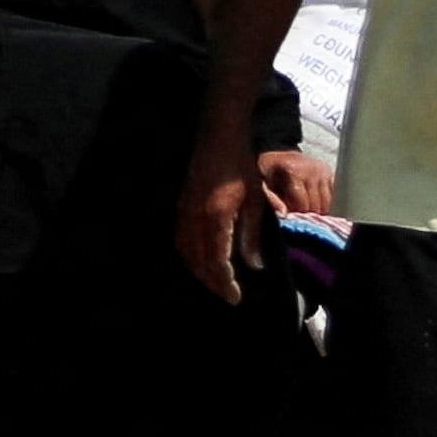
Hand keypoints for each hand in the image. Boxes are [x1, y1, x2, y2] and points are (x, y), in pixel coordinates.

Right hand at [174, 131, 265, 303]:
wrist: (218, 140)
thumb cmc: (240, 169)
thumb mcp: (255, 202)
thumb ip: (252, 235)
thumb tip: (254, 265)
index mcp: (215, 218)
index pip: (216, 261)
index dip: (225, 282)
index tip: (236, 296)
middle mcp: (195, 220)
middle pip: (198, 262)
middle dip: (212, 283)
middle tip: (228, 296)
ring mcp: (184, 214)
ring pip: (186, 254)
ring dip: (199, 272)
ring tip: (215, 283)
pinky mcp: (180, 208)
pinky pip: (181, 241)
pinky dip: (190, 257)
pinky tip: (200, 261)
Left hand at [254, 148, 335, 218]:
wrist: (279, 154)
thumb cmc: (269, 171)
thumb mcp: (263, 183)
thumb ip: (272, 199)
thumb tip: (284, 215)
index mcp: (295, 172)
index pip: (303, 204)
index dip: (297, 214)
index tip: (291, 217)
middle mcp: (312, 170)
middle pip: (317, 205)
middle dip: (308, 215)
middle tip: (299, 216)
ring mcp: (323, 171)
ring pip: (327, 202)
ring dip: (318, 210)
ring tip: (307, 212)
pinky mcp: (329, 173)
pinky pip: (333, 195)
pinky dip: (326, 203)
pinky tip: (316, 205)